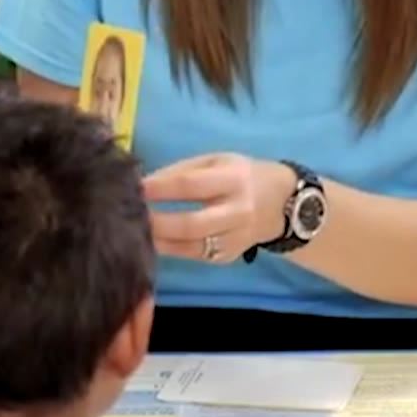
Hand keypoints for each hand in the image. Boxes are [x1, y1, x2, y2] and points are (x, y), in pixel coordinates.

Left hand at [141, 153, 292, 264]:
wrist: (286, 204)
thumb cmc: (244, 175)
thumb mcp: (219, 160)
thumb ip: (183, 171)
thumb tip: (145, 184)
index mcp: (234, 180)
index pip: (190, 185)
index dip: (160, 189)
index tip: (134, 189)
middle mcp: (237, 212)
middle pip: (191, 224)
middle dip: (157, 223)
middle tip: (129, 218)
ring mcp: (235, 239)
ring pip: (191, 247)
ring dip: (160, 241)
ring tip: (135, 233)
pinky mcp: (229, 256)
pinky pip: (195, 256)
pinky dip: (171, 250)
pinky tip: (153, 243)